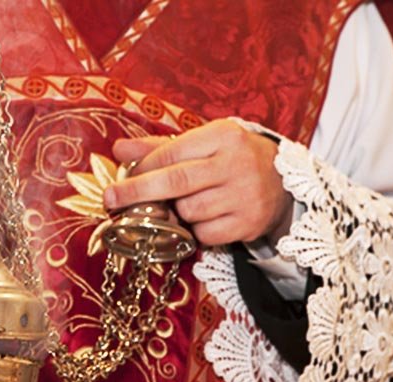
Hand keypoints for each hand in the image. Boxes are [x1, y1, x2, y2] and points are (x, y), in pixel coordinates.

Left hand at [106, 119, 293, 245]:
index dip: (142, 169)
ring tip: (186, 203)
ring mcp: (244, 195)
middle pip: (175, 182)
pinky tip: (206, 218)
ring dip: (177, 213)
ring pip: (189, 211)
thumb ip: (159, 148)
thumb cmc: (230, 159)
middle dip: (138, 192)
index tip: (120, 180)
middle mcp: (235, 164)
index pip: (171, 153)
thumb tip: (118, 149)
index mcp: (222, 136)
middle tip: (111, 199)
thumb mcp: (201, 144)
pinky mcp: (249, 223)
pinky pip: (205, 234)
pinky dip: (197, 230)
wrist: (282, 182)